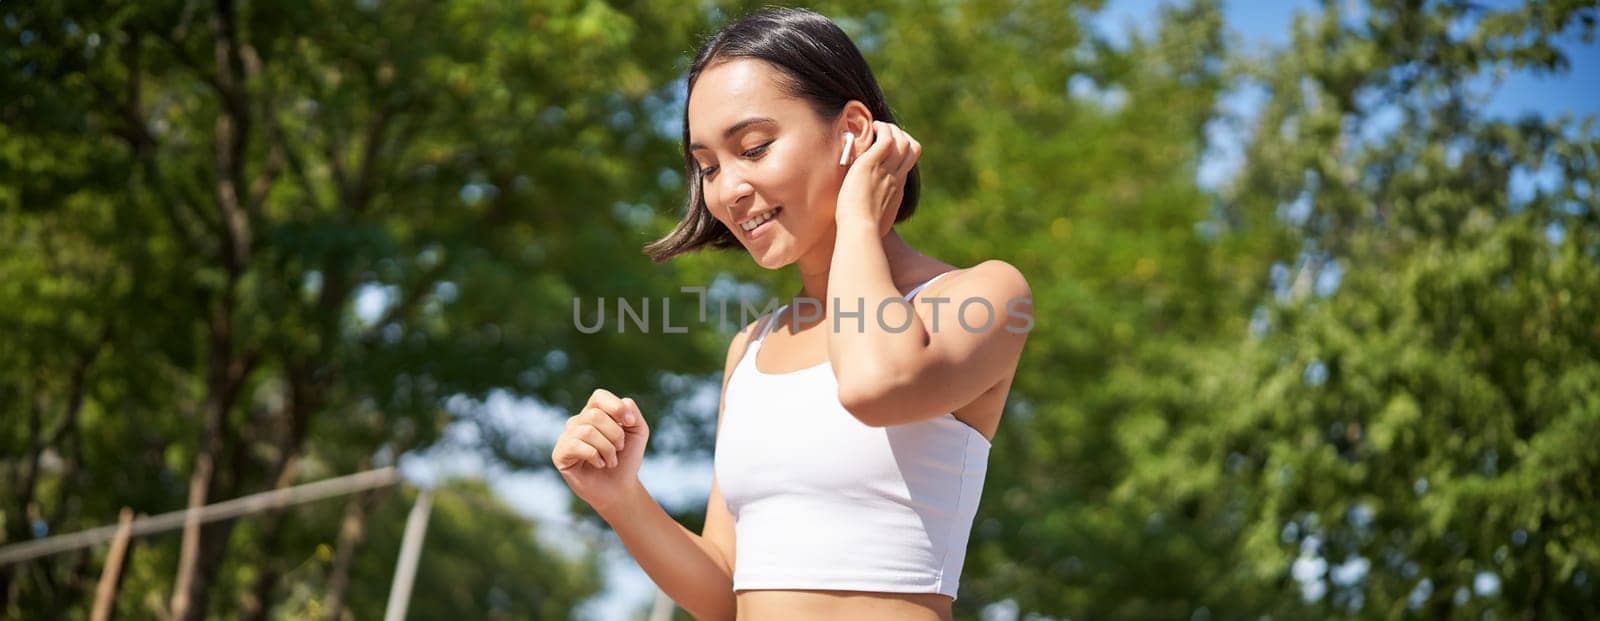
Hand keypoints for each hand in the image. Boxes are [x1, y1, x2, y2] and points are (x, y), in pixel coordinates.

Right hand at [552, 388, 649, 511]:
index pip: (599, 396)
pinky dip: (595, 456)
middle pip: (595, 415)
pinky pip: (576, 445)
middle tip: (619, 449)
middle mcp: (578, 421)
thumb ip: (632, 411)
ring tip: (611, 461)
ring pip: (587, 431)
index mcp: (594, 412)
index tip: (630, 424)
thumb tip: (621, 404)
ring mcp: (567, 437)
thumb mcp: (638, 431)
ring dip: (607, 449)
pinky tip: (599, 464)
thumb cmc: (627, 458)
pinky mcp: (559, 453)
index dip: (616, 407)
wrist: (620, 488)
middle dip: (615, 434)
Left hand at [836, 120, 921, 237]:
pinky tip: (872, 129)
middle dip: (901, 136)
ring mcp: (887, 169)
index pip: (908, 163)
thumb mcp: (880, 223)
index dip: (902, 151)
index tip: (889, 150)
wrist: (860, 229)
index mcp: (898, 189)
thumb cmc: (865, 232)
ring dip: (891, 129)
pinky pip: (885, 138)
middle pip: (911, 147)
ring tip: (877, 129)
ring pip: (901, 140)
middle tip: (884, 135)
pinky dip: (881, 129)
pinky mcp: (872, 163)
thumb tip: (878, 230)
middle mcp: (897, 177)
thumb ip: (880, 218)